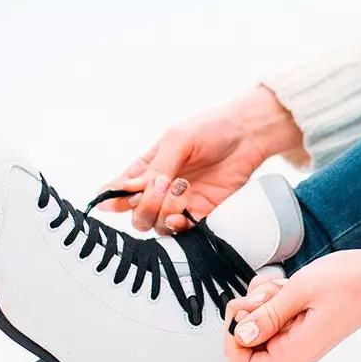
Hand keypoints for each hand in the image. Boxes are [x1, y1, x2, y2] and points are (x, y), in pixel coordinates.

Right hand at [101, 85, 303, 234]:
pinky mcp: (201, 214)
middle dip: (142, 208)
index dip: (113, 198)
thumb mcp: (177, 141)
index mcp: (149, 168)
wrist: (248, 135)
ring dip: (162, 215)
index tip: (112, 202)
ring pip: (156, 225)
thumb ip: (156, 168)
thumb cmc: (210, 129)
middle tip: (158, 192)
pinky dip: (177, 228)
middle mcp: (161, 188)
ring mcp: (180, 203)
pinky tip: (182, 217)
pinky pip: (181, 231)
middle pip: (137, 213)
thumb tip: (130, 191)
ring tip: (180, 193)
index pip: (120, 189)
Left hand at [221, 248, 360, 361]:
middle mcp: (296, 352)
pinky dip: (271, 298)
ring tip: (283, 287)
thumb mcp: (300, 291)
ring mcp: (298, 339)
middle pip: (246, 349)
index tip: (246, 315)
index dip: (233, 344)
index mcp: (295, 352)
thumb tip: (238, 335)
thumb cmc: (352, 281)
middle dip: (247, 316)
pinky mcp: (301, 324)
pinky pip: (272, 316)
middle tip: (267, 295)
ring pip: (257, 328)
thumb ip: (266, 316)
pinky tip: (287, 286)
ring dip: (260, 302)